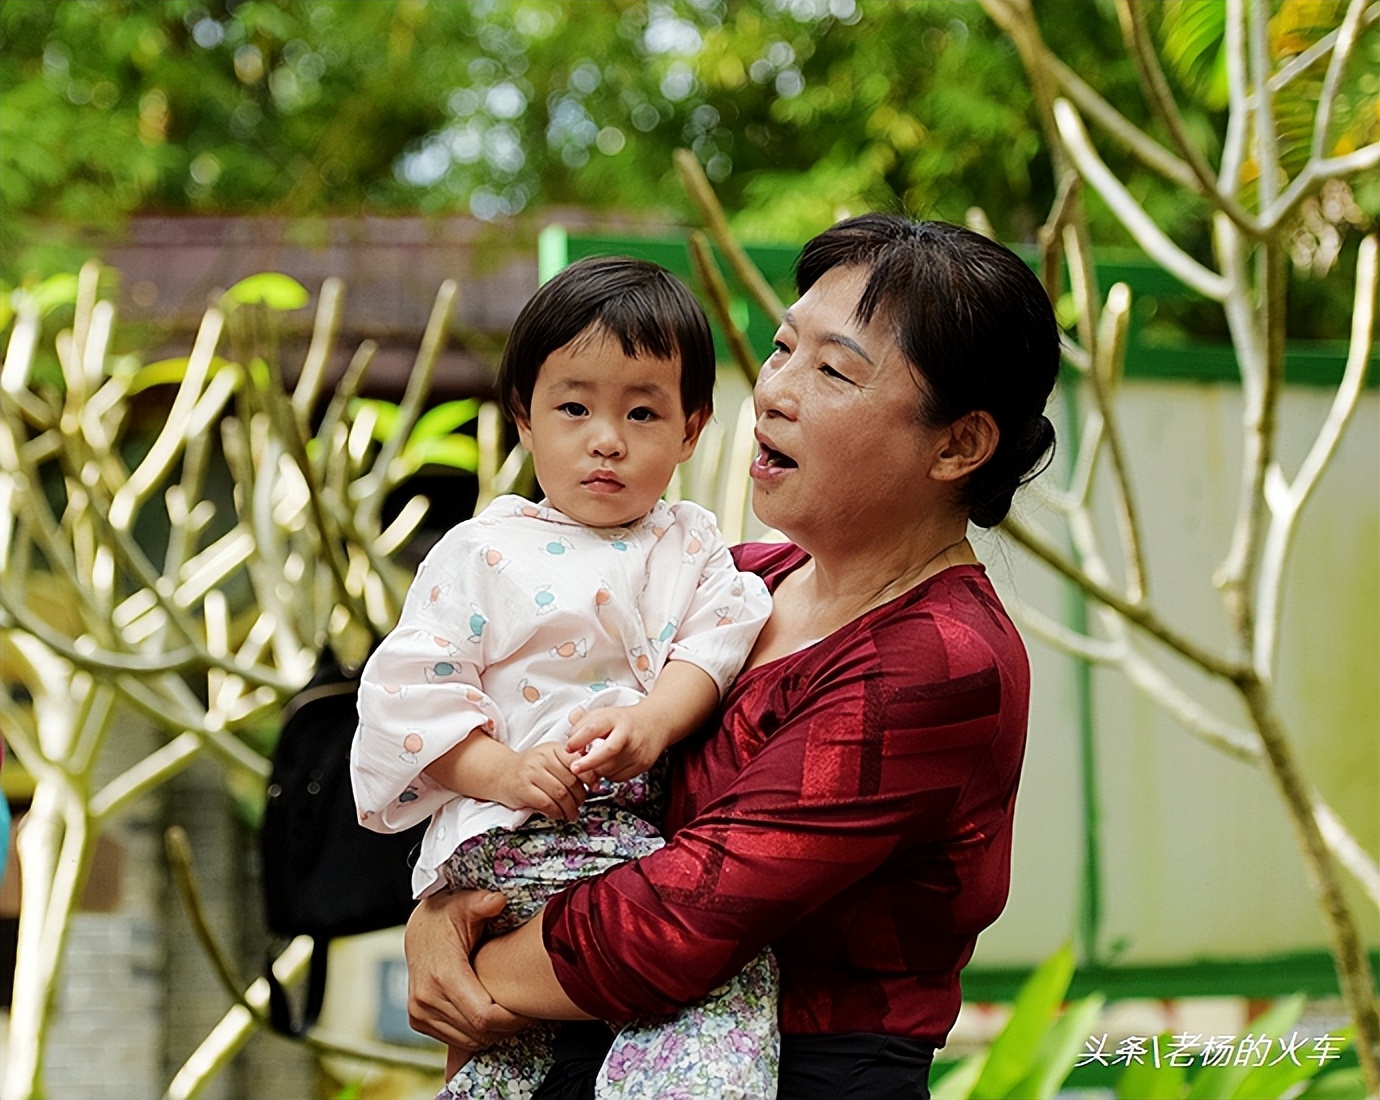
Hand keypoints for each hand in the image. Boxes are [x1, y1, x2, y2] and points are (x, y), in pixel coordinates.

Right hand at [404, 890, 530, 1057]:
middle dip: (507, 1028)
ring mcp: (419, 1012)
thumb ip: (482, 903)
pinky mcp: (418, 1019)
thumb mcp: (465, 903)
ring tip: (511, 1014)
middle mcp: (426, 998)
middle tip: (527, 1013)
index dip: (511, 1020)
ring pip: (468, 1041)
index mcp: (442, 975)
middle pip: (479, 1033)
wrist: (419, 928)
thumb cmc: (448, 915)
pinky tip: (491, 1016)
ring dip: (493, 1034)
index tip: (530, 1010)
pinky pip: (455, 1039)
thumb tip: (498, 901)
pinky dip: (476, 1034)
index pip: (484, 1017)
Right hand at [498, 742, 587, 820]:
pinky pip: (547, 803)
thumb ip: (568, 763)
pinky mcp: (523, 789)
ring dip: (570, 807)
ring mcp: (531, 773)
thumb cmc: (530, 769)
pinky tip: (559, 814)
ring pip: (560, 793)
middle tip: (581, 803)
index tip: (595, 786)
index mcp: (552, 748)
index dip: (589, 776)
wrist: (501, 774)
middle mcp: (541, 758)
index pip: (576, 761)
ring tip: (572, 812)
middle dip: (580, 796)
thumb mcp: (549, 758)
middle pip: (570, 780)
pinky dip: (557, 812)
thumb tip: (595, 777)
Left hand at [566, 704, 666, 783]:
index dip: (578, 739)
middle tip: (575, 768)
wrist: (656, 722)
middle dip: (588, 763)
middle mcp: (628, 733)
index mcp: (614, 718)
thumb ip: (582, 724)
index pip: (594, 728)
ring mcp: (637, 750)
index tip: (568, 748)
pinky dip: (609, 775)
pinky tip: (610, 764)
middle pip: (607, 751)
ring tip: (595, 762)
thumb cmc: (625, 720)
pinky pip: (619, 777)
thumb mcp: (602, 714)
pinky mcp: (643, 764)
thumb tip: (569, 741)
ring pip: (611, 768)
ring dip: (597, 770)